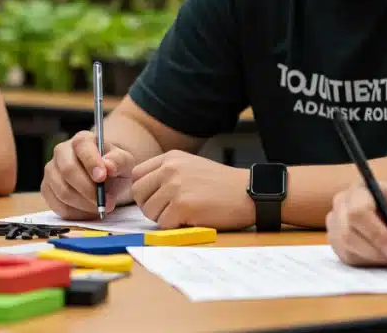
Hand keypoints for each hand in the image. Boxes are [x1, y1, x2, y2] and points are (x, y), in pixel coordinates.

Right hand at [42, 130, 136, 219]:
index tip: (102, 178)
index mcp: (82, 140)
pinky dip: (76, 214)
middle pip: (68, 170)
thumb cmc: (114, 168)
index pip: (82, 147)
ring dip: (84, 205)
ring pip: (62, 191)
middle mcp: (62, 151)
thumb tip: (108, 166)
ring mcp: (51, 170)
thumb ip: (118, 162)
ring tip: (102, 208)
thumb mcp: (124, 162)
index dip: (91, 163)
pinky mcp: (46, 189)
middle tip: (107, 203)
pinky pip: (57, 206)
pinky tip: (89, 212)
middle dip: (88, 190)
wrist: (106, 180)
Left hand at [131, 151, 251, 229]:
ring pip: (149, 211)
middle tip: (171, 211)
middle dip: (150, 206)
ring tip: (186, 214)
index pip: (137, 175)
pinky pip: (164, 224)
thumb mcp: (192, 167)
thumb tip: (144, 194)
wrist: (249, 192)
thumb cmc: (224, 185)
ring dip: (164, 218)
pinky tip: (193, 219)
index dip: (144, 191)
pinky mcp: (182, 206)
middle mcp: (170, 169)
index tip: (158, 199)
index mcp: (171, 158)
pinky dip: (176, 227)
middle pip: (138, 194)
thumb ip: (168, 174)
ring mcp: (175, 186)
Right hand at [326, 181, 386, 266]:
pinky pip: (349, 258)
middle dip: (375, 250)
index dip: (375, 234)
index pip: (357, 213)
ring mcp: (336, 223)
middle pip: (348, 233)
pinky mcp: (338, 242)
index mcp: (360, 189)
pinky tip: (384, 255)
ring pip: (347, 249)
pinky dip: (369, 262)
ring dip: (374, 258)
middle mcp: (342, 204)